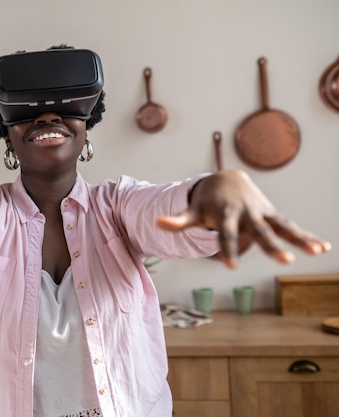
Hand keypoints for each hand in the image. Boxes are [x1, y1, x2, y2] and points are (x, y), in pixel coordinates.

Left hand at [156, 170, 331, 267]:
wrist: (226, 178)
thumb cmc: (206, 201)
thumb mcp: (192, 210)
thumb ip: (178, 220)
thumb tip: (157, 223)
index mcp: (226, 215)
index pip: (225, 235)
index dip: (227, 249)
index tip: (230, 266)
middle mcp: (247, 213)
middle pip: (260, 232)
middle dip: (273, 246)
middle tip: (286, 261)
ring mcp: (262, 213)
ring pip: (282, 227)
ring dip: (300, 238)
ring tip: (317, 251)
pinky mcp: (272, 214)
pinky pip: (291, 226)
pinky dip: (306, 235)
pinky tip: (324, 247)